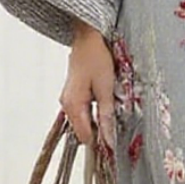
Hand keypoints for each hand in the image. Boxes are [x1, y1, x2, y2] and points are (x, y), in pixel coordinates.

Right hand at [59, 21, 114, 147]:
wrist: (87, 38)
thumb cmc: (96, 58)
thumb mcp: (106, 88)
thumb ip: (107, 115)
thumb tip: (108, 139)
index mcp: (73, 105)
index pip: (85, 136)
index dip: (100, 142)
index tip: (115, 145)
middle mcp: (66, 105)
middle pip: (82, 131)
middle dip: (99, 132)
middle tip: (117, 126)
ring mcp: (68, 100)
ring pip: (83, 122)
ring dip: (97, 122)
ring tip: (113, 112)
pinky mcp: (72, 95)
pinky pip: (82, 112)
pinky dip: (94, 113)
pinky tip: (105, 104)